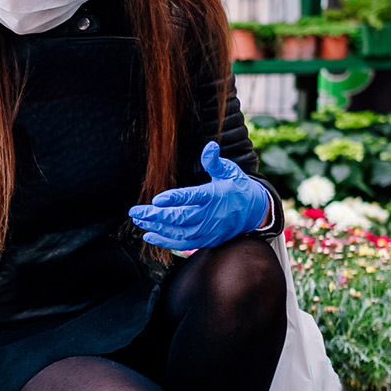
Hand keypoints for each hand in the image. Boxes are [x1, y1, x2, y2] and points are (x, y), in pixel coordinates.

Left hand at [129, 141, 269, 251]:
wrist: (255, 212)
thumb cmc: (237, 188)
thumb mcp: (229, 171)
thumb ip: (215, 162)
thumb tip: (209, 147)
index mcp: (215, 195)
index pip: (193, 197)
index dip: (174, 199)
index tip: (156, 199)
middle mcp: (211, 215)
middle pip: (180, 218)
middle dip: (155, 216)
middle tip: (135, 212)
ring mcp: (209, 230)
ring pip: (179, 232)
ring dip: (157, 228)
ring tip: (139, 220)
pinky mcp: (207, 240)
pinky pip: (184, 244)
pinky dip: (165, 241)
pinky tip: (149, 235)